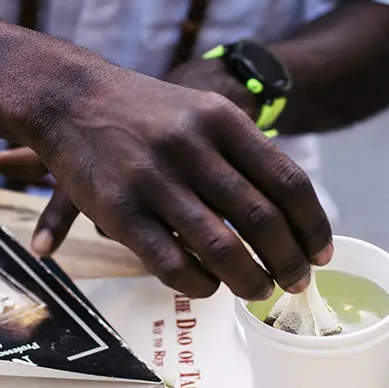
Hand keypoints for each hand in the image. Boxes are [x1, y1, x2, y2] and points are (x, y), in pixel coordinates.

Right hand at [5, 65, 331, 300]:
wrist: (68, 95)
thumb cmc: (146, 111)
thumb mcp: (202, 111)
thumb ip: (244, 153)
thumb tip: (291, 214)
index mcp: (221, 120)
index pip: (287, 181)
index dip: (312, 225)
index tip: (321, 253)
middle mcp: (191, 147)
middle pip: (262, 219)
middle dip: (289, 261)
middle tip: (298, 282)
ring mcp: (153, 180)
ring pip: (221, 248)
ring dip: (250, 280)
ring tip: (260, 291)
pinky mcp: (118, 211)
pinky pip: (171, 263)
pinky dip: (200, 284)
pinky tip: (210, 286)